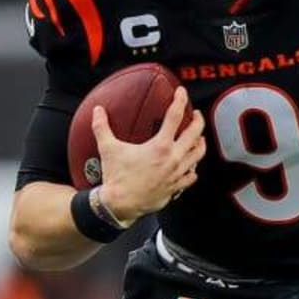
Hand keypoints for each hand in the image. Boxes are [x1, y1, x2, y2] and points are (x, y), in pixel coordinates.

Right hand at [91, 87, 206, 225]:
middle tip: (195, 114)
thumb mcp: (108, 149)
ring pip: (197, 155)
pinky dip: (193, 169)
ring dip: (200, 144)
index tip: (181, 93)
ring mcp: (176, 174)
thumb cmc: (116, 178)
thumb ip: (102, 127)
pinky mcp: (175, 188)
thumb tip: (98, 111)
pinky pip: (191, 177)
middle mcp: (173, 159)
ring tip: (199, 138)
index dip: (180, 100)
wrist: (120, 205)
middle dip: (198, 121)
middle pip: (195, 134)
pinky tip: (191, 166)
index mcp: (160, 146)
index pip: (175, 116)